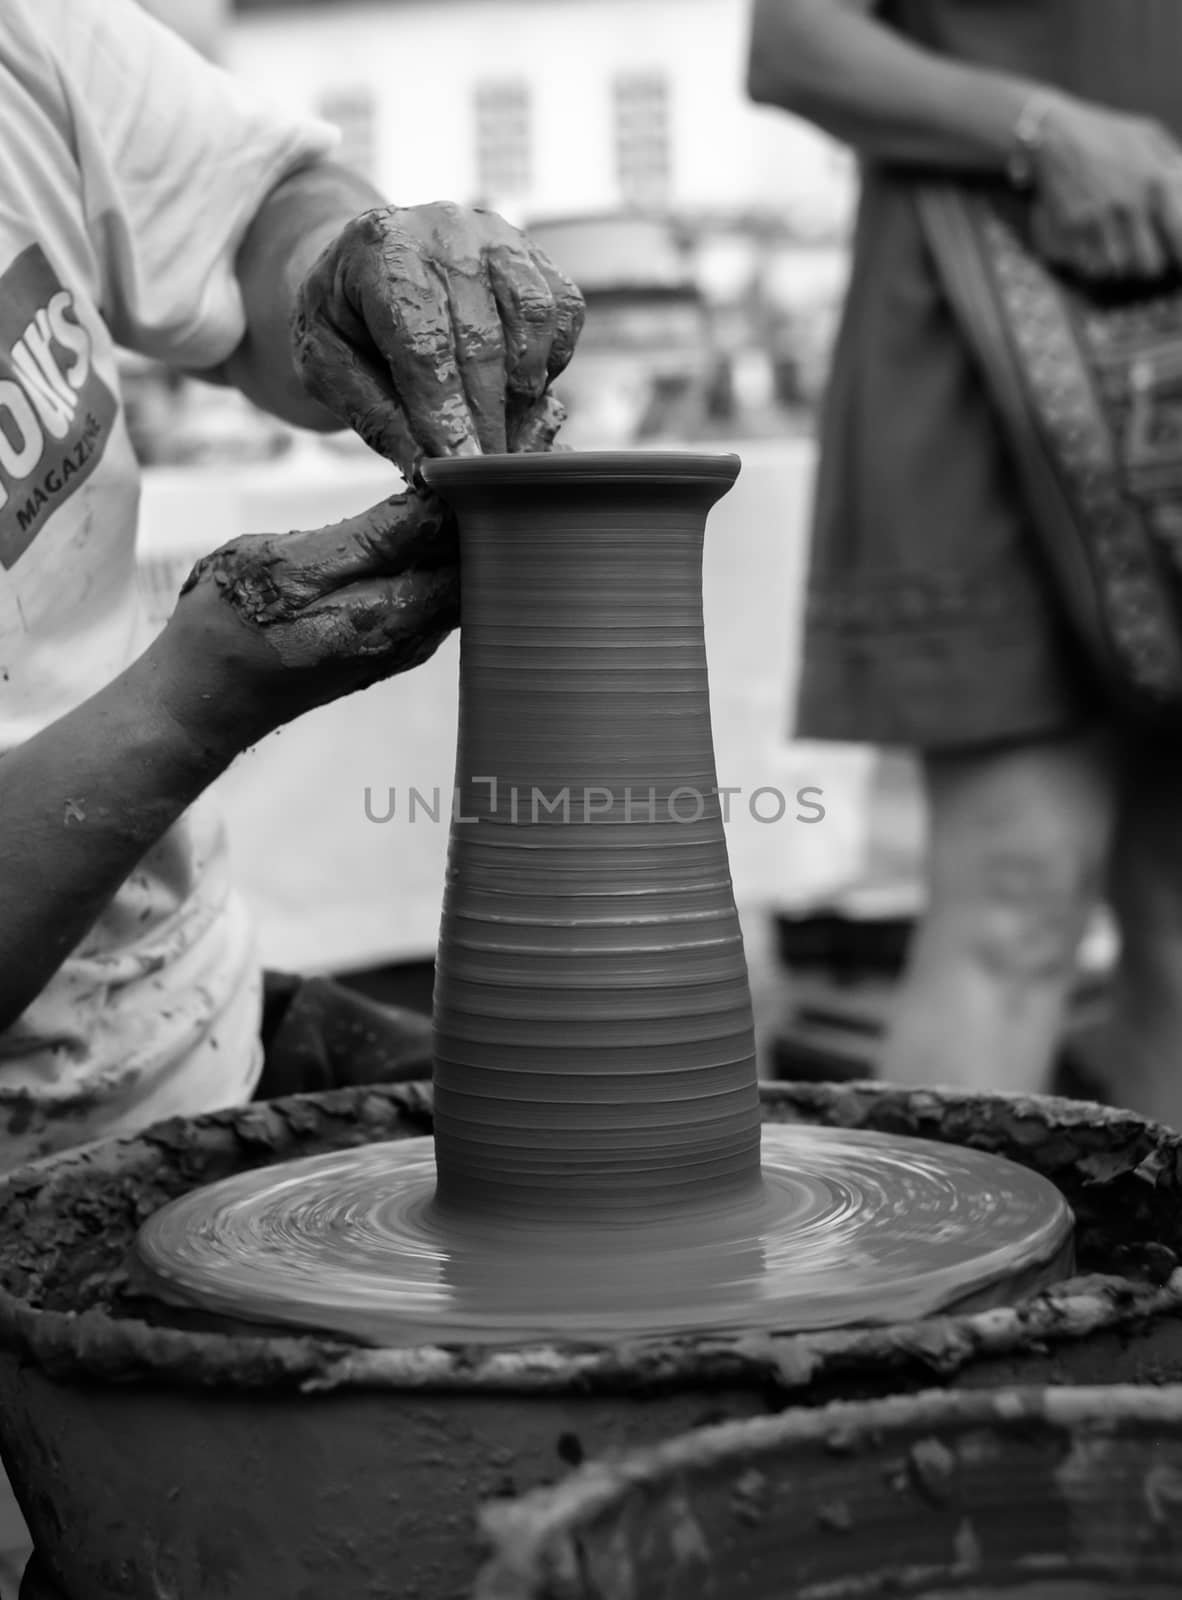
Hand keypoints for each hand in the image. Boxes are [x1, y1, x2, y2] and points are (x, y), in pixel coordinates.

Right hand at [149, 491, 457, 755]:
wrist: (203, 697)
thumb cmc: (231, 624)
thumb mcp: (290, 565)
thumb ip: (370, 538)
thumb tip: (438, 503)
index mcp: (395, 615)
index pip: (469, 548)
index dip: (473, 497)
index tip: (456, 455)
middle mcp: (412, 636)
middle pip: (472, 567)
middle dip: (473, 518)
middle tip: (452, 465)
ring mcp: (403, 644)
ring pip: (455, 582)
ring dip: (452, 538)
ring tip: (437, 489)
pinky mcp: (387, 645)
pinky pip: (430, 597)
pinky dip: (431, 561)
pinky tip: (412, 532)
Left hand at [291, 202, 584, 474]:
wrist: (369, 260)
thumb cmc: (344, 319)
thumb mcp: (326, 367)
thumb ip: (374, 416)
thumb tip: (427, 470)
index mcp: (380, 249)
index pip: (424, 344)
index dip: (446, 413)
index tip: (461, 467)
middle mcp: (447, 231)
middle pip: (483, 340)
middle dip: (487, 420)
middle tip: (486, 477)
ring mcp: (498, 238)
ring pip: (533, 323)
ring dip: (524, 396)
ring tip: (501, 439)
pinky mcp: (535, 257)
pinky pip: (562, 317)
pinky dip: (548, 365)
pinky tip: (519, 393)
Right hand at [1029, 98, 1181, 281]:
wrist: (1052, 133)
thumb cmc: (1106, 134)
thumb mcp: (1150, 138)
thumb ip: (1173, 168)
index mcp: (1156, 182)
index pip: (1179, 237)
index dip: (1179, 254)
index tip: (1174, 255)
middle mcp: (1129, 205)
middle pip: (1148, 265)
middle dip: (1147, 263)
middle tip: (1141, 252)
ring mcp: (1097, 220)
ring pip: (1117, 270)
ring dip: (1119, 265)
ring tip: (1116, 249)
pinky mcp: (1070, 230)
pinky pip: (1088, 266)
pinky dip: (1092, 263)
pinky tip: (1093, 247)